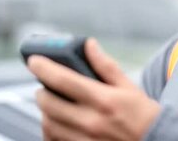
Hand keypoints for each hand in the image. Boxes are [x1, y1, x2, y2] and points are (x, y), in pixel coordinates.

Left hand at [27, 38, 160, 140]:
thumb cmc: (143, 115)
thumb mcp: (129, 87)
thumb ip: (106, 66)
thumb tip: (89, 45)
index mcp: (104, 100)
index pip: (63, 80)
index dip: (44, 67)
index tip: (34, 60)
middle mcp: (91, 122)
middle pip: (49, 103)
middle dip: (42, 91)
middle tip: (44, 85)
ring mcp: (84, 140)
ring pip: (48, 124)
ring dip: (45, 111)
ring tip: (52, 103)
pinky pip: (53, 140)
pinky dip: (50, 129)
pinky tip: (57, 122)